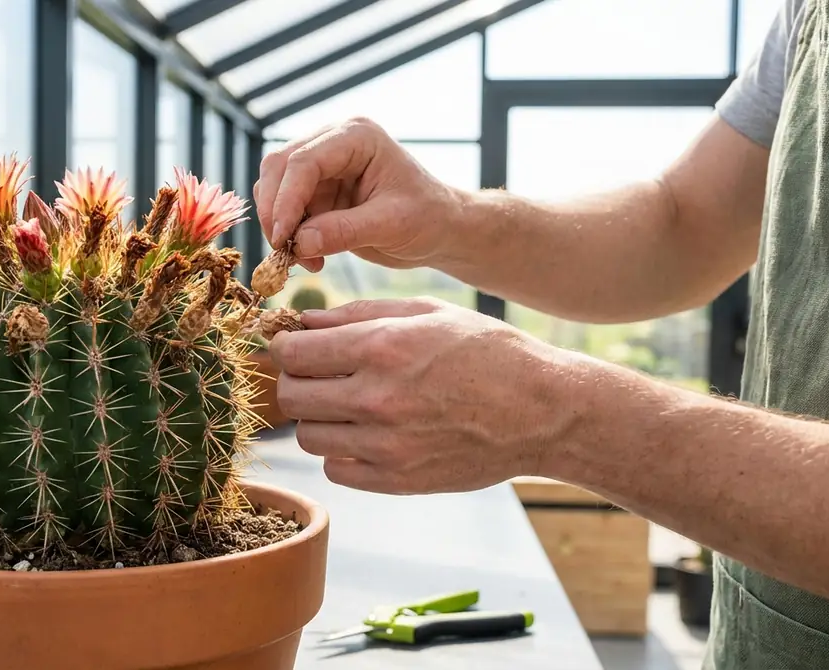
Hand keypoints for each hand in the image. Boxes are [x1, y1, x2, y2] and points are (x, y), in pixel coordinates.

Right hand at [253, 117, 464, 272]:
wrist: (439, 229)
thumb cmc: (427, 218)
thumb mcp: (391, 225)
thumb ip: (344, 231)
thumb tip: (299, 243)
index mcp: (357, 137)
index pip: (304, 161)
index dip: (286, 199)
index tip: (283, 238)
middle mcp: (333, 142)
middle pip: (279, 167)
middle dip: (275, 211)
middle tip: (283, 251)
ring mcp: (322, 165)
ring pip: (274, 188)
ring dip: (279, 225)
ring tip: (304, 259)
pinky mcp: (316, 190)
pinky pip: (285, 209)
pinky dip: (288, 234)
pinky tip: (310, 257)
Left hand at [269, 297, 592, 493]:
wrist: (542, 411)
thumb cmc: (487, 352)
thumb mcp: (427, 313)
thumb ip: (358, 313)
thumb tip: (304, 320)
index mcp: (382, 347)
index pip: (293, 352)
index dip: (286, 346)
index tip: (296, 346)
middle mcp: (377, 397)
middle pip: (292, 396)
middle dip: (297, 381)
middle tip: (318, 375)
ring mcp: (386, 445)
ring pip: (308, 436)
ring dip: (319, 418)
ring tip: (347, 405)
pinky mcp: (397, 480)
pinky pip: (336, 470)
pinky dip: (342, 453)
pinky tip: (367, 435)